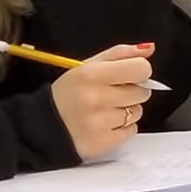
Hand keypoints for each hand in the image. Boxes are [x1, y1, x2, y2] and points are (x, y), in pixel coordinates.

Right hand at [50, 43, 154, 161]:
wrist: (42, 127)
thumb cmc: (67, 94)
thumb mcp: (85, 66)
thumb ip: (119, 54)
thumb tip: (148, 49)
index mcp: (91, 75)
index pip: (141, 68)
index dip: (138, 72)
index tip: (128, 75)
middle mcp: (96, 98)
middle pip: (142, 92)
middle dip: (131, 92)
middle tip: (110, 94)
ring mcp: (100, 122)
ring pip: (138, 112)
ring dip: (126, 111)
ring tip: (104, 110)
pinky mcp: (104, 142)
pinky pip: (132, 131)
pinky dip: (122, 128)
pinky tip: (103, 124)